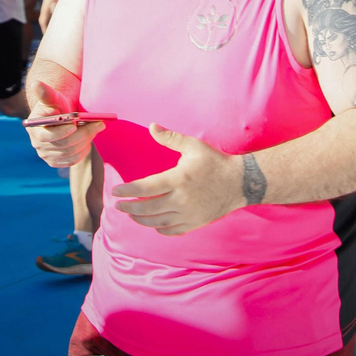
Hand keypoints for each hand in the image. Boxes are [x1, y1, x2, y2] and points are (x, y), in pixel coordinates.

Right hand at [25, 82, 103, 167]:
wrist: (60, 117)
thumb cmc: (56, 106)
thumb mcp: (53, 98)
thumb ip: (46, 93)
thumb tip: (36, 84)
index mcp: (34, 128)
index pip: (46, 136)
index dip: (61, 132)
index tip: (74, 125)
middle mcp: (38, 145)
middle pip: (63, 145)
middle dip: (83, 134)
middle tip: (99, 124)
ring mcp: (47, 155)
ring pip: (71, 153)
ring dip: (86, 140)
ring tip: (96, 128)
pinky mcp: (57, 161)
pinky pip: (73, 159)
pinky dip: (83, 150)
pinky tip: (89, 138)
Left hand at [111, 126, 241, 235]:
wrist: (240, 183)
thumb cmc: (215, 162)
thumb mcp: (193, 146)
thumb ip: (170, 138)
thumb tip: (151, 126)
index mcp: (178, 179)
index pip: (145, 188)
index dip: (128, 191)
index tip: (115, 192)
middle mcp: (181, 199)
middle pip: (148, 208)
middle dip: (130, 208)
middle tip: (119, 206)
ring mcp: (188, 214)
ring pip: (158, 221)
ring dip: (141, 220)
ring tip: (132, 215)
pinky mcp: (195, 223)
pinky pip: (172, 229)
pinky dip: (160, 228)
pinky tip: (153, 223)